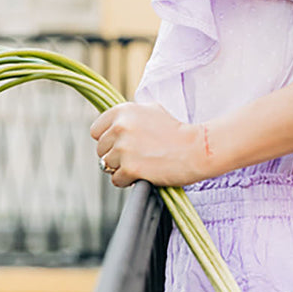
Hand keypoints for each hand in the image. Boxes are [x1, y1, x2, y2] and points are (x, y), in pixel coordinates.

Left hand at [89, 102, 208, 187]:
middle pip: (101, 150)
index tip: (120, 144)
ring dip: (121, 169)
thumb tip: (110, 126)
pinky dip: (128, 181)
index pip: (96, 131)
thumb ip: (128, 116)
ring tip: (141, 164)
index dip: (108, 140)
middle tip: (136, 156)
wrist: (196, 149)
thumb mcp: (151, 110)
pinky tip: (143, 174)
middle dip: (115, 155)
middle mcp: (120, 127)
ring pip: (107, 166)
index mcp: (123, 111)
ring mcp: (124, 148)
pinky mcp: (130, 168)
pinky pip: (116, 180)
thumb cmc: (177, 131)